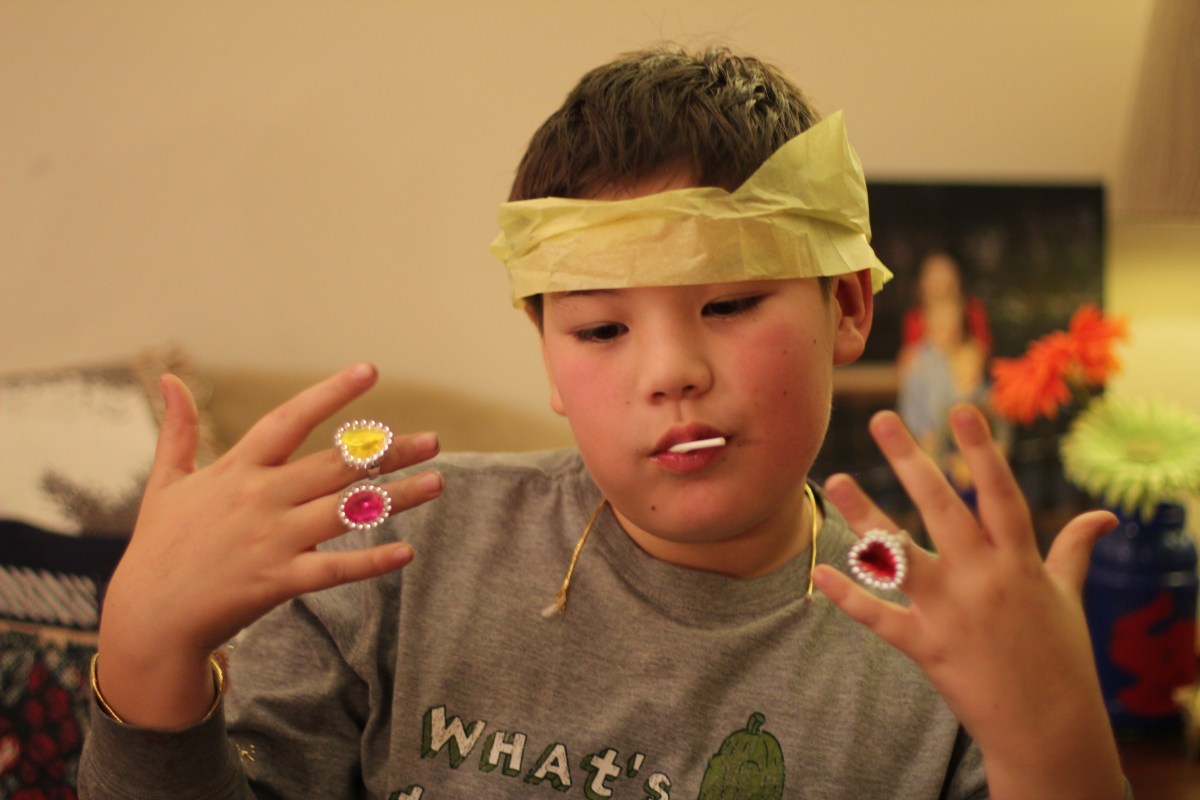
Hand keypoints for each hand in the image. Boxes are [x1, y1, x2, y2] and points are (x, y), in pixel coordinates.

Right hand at [97, 363, 442, 726]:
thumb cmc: (160, 546)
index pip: (290, 419)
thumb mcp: (165, 483)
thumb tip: (170, 378)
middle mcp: (261, 498)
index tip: (370, 371)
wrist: (148, 618)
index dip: (330, 394)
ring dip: (397, 496)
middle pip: (335, 465)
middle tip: (433, 439)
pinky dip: (372, 562)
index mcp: (237, 469)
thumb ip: (178, 430)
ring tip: (437, 481)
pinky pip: (335, 569)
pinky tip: (407, 553)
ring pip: (347, 511)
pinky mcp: (279, 580)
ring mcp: (272, 539)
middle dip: (387, 450)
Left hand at [813, 405, 1123, 799]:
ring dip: (864, 518)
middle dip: (910, 462)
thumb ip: (1073, 551)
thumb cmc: (1062, 658)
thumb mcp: (1069, 599)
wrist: (1049, 731)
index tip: (962, 410)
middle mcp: (983, 580)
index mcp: (1020, 563)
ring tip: (835, 480)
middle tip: (882, 419)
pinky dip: (848, 596)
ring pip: (900, 556)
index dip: (982, 452)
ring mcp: (951, 613)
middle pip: (942, 510)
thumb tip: (1104, 517)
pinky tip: (819, 570)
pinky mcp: (926, 647)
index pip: (1000, 495)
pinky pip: (878, 617)